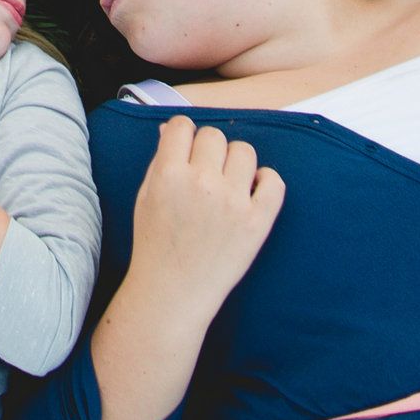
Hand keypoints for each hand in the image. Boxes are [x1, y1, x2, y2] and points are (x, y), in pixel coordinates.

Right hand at [124, 116, 286, 318]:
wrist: (173, 293)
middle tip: (205, 173)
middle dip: (208, 150)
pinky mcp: (257, 222)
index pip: (183, 126)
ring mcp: (232, 203)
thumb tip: (172, 129)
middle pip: (215, 136)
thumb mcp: (145, 197)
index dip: (183, 136)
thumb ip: (160, 160)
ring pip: (244, 152)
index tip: (186, 150)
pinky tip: (251, 192)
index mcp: (169, 175)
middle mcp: (202, 183)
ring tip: (227, 185)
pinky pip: (274, 181)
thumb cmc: (156, 246)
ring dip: (235, 163)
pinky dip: (266, 181)